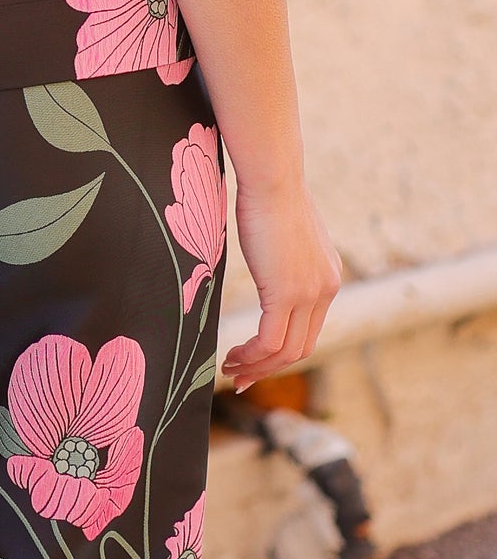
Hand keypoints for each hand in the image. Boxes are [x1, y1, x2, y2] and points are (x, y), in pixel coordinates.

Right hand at [222, 178, 341, 389]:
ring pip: (286, 352)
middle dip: (269, 369)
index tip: (254, 362)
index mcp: (327, 278)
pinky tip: (233, 355)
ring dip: (256, 367)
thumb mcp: (283, 238)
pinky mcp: (287, 294)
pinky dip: (251, 356)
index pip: (308, 330)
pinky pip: (269, 342)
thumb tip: (268, 265)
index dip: (281, 354)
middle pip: (300, 349)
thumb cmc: (268, 198)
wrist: (272, 179)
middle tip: (241, 378)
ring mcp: (309, 293)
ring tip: (231, 368)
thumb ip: (283, 261)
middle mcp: (325, 289)